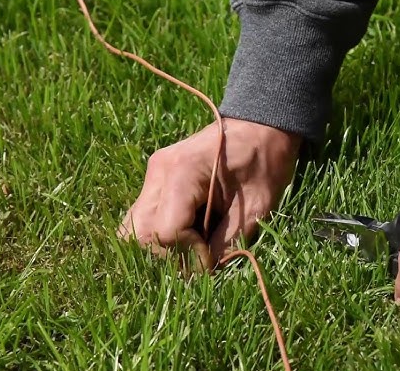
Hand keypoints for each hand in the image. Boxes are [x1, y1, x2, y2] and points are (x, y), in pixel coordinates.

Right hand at [118, 118, 300, 271]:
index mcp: (182, 173)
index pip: (165, 232)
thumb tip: (205, 273)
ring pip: (134, 228)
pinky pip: (144, 217)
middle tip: (202, 256)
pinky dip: (161, 234)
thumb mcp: (256, 206)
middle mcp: (159, 172)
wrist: (263, 126)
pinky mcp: (157, 180)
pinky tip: (190, 233)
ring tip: (194, 245)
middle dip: (170, 255)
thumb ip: (228, 241)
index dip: (189, 254)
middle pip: (139, 234)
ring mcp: (154, 175)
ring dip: (161, 247)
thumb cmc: (265, 161)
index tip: (213, 258)